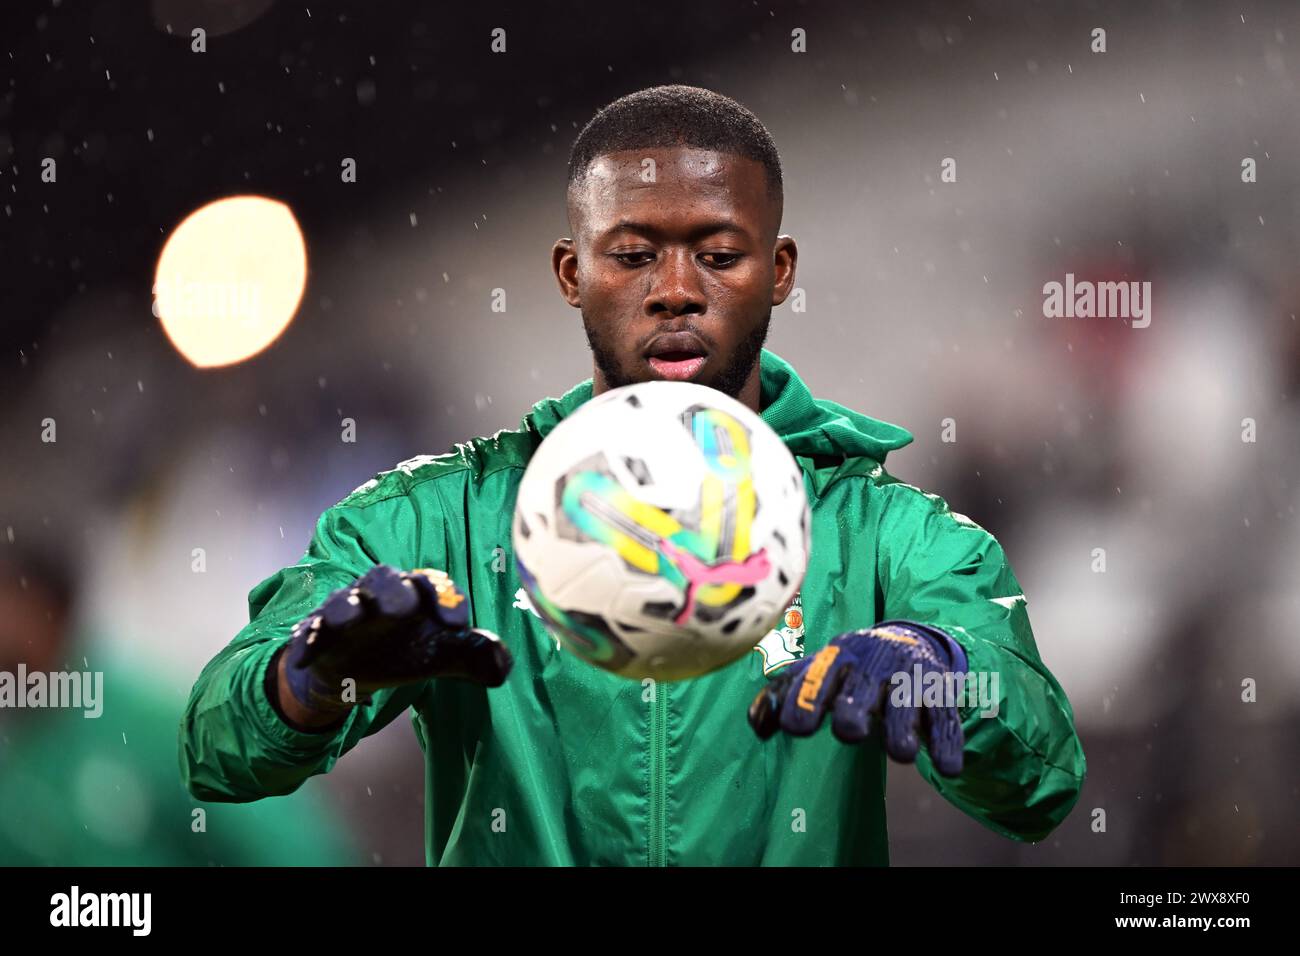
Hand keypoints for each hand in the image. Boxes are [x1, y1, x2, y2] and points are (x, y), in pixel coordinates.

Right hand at [282, 564, 512, 713]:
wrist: (355, 670)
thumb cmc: (404, 651)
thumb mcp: (440, 657)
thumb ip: (472, 656)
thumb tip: (502, 666)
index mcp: (413, 593)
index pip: (431, 584)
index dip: (445, 599)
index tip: (458, 625)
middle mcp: (378, 595)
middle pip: (383, 579)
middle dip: (393, 590)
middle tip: (403, 607)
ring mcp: (345, 612)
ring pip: (343, 602)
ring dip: (346, 608)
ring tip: (350, 619)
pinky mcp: (317, 634)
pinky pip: (309, 633)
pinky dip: (307, 642)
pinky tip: (305, 659)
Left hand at [747, 620, 966, 776]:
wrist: (906, 640)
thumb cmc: (848, 668)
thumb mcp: (816, 672)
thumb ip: (783, 696)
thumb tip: (759, 729)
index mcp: (835, 660)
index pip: (815, 680)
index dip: (804, 704)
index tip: (799, 729)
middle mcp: (871, 666)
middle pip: (860, 688)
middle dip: (854, 710)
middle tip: (851, 733)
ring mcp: (906, 677)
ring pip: (904, 703)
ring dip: (902, 729)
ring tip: (901, 754)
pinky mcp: (938, 691)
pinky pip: (945, 717)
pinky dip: (947, 744)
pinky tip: (947, 769)